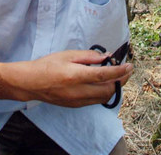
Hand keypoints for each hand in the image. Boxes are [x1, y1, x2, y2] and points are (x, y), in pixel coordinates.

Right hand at [0, 50, 132, 106]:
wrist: (31, 83)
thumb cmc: (48, 65)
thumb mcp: (68, 54)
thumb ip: (88, 56)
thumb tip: (106, 57)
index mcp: (75, 75)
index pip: (104, 75)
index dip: (119, 71)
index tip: (129, 66)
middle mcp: (78, 91)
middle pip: (107, 89)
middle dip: (120, 81)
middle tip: (126, 70)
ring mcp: (77, 101)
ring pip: (103, 97)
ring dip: (113, 87)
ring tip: (117, 76)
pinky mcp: (75, 105)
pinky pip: (95, 101)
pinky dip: (104, 92)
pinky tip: (104, 83)